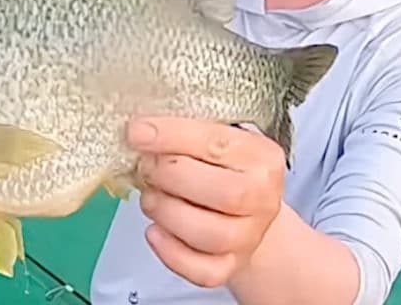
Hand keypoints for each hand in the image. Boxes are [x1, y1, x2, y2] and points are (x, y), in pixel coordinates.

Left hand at [126, 116, 286, 288]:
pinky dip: (170, 252)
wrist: (245, 209)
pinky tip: (155, 231)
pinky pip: (201, 270)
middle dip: (170, 176)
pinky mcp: (230, 266)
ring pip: (210, 235)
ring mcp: (249, 237)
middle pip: (224, 194)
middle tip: (146, 167)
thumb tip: (141, 130)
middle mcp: (264, 198)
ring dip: (167, 212)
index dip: (172, 137)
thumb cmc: (222, 169)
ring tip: (151, 198)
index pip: (218, 144)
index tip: (137, 132)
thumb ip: (185, 134)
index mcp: (263, 156)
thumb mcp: (214, 139)